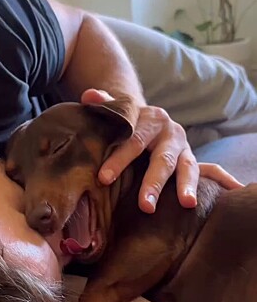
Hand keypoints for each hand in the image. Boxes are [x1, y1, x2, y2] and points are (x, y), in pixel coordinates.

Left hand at [81, 89, 242, 213]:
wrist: (147, 118)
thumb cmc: (125, 121)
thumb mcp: (116, 110)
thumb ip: (104, 104)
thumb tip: (88, 96)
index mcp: (151, 119)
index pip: (133, 140)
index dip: (119, 158)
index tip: (104, 178)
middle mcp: (171, 133)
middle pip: (162, 159)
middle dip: (154, 183)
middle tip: (145, 206)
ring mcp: (184, 148)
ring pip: (187, 167)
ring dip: (186, 186)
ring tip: (187, 204)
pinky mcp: (191, 161)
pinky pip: (204, 172)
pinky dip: (213, 182)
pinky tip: (214, 198)